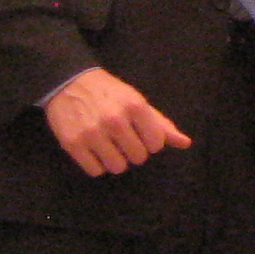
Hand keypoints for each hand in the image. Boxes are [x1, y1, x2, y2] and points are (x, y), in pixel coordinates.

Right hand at [44, 66, 189, 177]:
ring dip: (116, 160)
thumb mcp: (137, 101)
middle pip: (138, 158)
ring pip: (117, 167)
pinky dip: (97, 165)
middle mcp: (114, 120)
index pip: (156, 144)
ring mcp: (92, 133)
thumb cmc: (109, 94)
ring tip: (109, 145)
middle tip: (122, 139)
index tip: (141, 134)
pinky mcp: (72, 144)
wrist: (68, 82)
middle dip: (133, 151)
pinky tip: (95, 150)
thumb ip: (161, 124)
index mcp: (135, 107)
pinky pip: (95, 171)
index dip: (150, 142)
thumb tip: (185, 143)